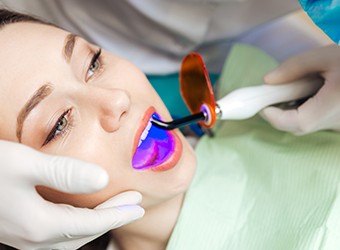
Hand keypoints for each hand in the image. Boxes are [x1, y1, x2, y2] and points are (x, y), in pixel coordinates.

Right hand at [0, 140, 143, 249]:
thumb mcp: (24, 163)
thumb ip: (64, 173)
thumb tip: (102, 178)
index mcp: (39, 225)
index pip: (91, 224)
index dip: (118, 214)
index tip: (138, 205)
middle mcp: (32, 238)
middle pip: (84, 232)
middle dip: (112, 218)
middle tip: (134, 204)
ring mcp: (23, 238)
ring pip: (71, 236)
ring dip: (96, 222)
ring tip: (115, 207)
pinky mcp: (17, 230)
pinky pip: (57, 233)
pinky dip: (77, 224)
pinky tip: (81, 213)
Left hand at [261, 45, 339, 134]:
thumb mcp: (327, 56)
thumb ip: (294, 67)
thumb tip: (268, 80)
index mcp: (334, 106)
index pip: (297, 123)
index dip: (274, 117)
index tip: (262, 105)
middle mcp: (338, 121)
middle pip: (299, 126)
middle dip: (280, 113)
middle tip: (272, 95)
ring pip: (308, 124)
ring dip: (293, 111)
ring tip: (293, 89)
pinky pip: (318, 120)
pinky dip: (306, 109)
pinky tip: (309, 92)